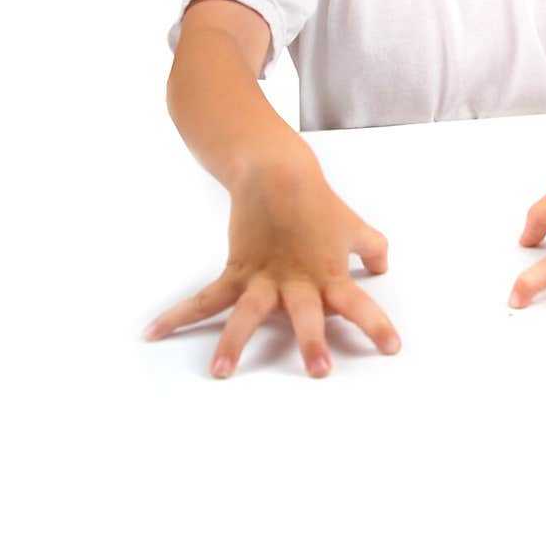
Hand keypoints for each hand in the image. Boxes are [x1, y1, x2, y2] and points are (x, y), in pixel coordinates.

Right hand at [143, 162, 400, 377]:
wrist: (276, 174)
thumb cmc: (317, 203)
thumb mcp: (353, 226)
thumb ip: (371, 249)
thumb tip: (380, 266)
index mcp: (329, 276)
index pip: (360, 304)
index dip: (377, 326)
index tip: (393, 347)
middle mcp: (297, 283)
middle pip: (307, 315)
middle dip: (312, 342)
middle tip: (319, 371)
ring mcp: (263, 280)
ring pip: (247, 314)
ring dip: (233, 343)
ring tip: (220, 372)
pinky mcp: (235, 273)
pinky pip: (205, 299)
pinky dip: (178, 316)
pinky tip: (152, 333)